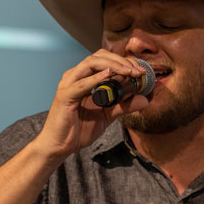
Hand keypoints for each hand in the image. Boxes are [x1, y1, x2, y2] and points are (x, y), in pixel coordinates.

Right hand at [34, 50, 149, 158]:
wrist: (59, 146)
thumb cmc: (78, 129)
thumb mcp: (107, 116)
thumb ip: (123, 106)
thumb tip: (144, 99)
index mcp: (85, 78)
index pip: (105, 60)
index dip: (124, 62)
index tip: (141, 71)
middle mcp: (75, 77)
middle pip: (99, 57)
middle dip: (121, 61)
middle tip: (138, 71)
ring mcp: (68, 84)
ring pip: (90, 63)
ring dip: (112, 65)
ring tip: (129, 72)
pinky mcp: (65, 96)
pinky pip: (80, 84)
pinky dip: (95, 78)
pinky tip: (108, 76)